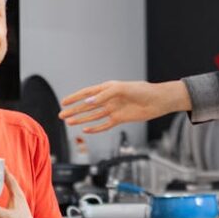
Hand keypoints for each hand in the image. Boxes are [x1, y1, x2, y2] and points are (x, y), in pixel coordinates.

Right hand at [60, 80, 190, 133]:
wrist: (157, 101)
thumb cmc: (142, 90)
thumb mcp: (121, 89)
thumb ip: (104, 95)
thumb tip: (88, 102)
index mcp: (107, 88)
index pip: (87, 93)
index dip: (75, 98)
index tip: (63, 102)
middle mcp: (109, 99)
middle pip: (87, 106)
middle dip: (74, 110)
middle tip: (61, 115)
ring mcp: (113, 109)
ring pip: (93, 116)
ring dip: (81, 119)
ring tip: (69, 123)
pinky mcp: (119, 119)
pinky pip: (104, 124)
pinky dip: (95, 128)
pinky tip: (86, 130)